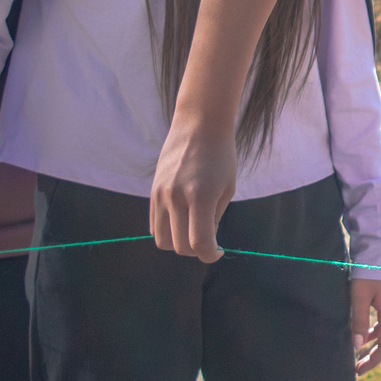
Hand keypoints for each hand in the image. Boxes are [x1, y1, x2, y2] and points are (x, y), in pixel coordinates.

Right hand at [149, 117, 235, 262]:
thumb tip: (205, 242)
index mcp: (201, 197)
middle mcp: (176, 197)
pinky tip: (183, 220)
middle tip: (208, 241)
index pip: (200, 244)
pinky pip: (155, 225)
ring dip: (179, 243)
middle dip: (196, 251)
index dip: (211, 255)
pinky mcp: (153, 191)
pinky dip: (168, 230)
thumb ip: (214, 218)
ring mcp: (161, 194)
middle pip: (180, 246)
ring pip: (163, 240)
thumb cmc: (221, 156)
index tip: (218, 251)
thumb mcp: (227, 189)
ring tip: (194, 231)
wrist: (199, 125)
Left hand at [351, 278, 380, 372]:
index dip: (372, 360)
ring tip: (360, 355)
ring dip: (374, 345)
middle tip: (358, 368)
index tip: (359, 371)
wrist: (380, 251)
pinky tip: (365, 335)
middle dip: (373, 356)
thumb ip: (359, 322)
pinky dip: (375, 333)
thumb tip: (357, 346)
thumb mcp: (359, 297)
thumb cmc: (368, 273)